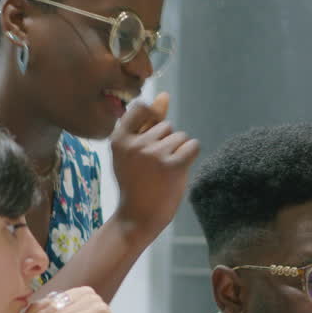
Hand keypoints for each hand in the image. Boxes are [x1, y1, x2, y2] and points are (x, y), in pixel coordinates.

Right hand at [110, 92, 199, 235]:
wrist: (137, 218)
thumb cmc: (135, 183)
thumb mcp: (132, 152)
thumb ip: (148, 123)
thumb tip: (165, 95)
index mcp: (119, 140)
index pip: (141, 108)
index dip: (151, 119)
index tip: (149, 137)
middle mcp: (135, 144)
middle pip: (166, 125)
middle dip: (165, 142)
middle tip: (153, 167)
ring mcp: (154, 155)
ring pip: (180, 136)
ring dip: (178, 151)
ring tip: (163, 172)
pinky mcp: (173, 166)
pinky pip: (192, 146)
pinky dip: (190, 156)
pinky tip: (178, 171)